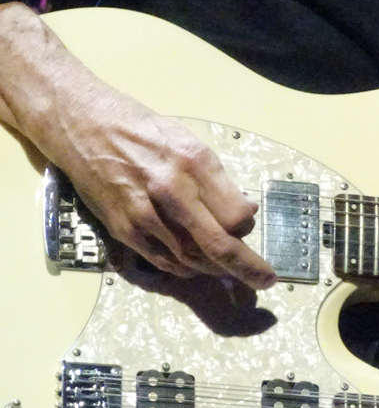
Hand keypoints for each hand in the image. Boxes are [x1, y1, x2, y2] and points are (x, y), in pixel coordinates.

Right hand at [55, 84, 276, 287]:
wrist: (85, 126)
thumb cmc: (144, 130)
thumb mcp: (189, 143)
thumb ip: (216, 180)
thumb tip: (245, 212)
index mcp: (195, 162)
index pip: (235, 214)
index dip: (247, 228)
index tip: (250, 229)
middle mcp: (171, 189)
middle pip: (217, 242)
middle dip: (246, 267)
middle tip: (265, 281)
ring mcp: (144, 213)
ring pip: (190, 257)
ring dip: (214, 269)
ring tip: (231, 273)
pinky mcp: (122, 228)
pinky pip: (162, 260)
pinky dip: (183, 267)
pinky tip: (196, 266)